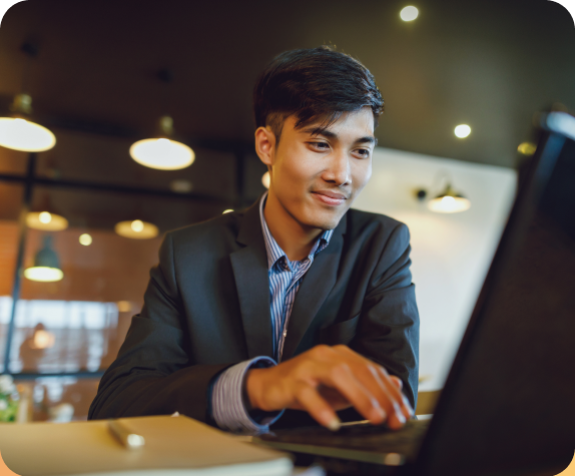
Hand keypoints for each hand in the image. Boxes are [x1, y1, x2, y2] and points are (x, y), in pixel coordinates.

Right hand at [245, 345, 412, 429]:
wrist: (268, 384)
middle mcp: (327, 355)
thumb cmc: (306, 385)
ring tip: (374, 416)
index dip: (391, 392)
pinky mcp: (292, 381)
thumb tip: (395, 384)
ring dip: (360, 397)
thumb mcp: (340, 387)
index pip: (372, 370)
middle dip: (381, 396)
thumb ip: (365, 385)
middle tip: (394, 418)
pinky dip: (321, 408)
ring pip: (338, 375)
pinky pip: (307, 393)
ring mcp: (309, 366)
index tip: (404, 412)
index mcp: (340, 354)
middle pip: (359, 370)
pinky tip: (332, 422)